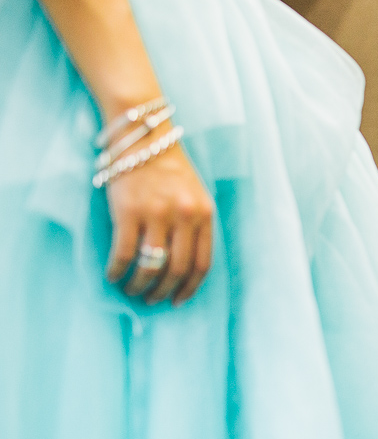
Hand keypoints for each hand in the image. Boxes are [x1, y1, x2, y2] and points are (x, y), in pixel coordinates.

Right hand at [104, 124, 214, 305]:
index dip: (189, 288)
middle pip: (177, 270)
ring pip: (151, 266)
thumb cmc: (169, 169)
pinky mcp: (128, 211)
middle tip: (151, 300)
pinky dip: (117, 270)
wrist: (144, 137)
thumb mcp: (196, 196)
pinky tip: (112, 275)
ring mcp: (157, 214)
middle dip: (163, 292)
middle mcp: (184, 216)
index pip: (202, 264)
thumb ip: (195, 226)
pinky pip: (124, 253)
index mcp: (204, 215)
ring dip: (139, 285)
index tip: (178, 301)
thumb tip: (186, 267)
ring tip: (131, 289)